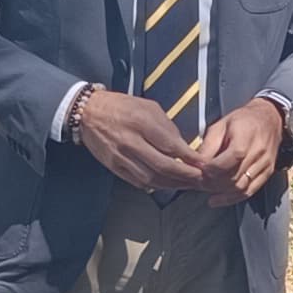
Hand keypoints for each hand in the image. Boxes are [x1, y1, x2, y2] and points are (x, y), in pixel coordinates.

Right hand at [73, 90, 207, 192]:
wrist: (88, 113)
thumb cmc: (122, 107)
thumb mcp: (149, 107)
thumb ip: (167, 128)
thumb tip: (184, 148)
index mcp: (141, 122)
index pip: (171, 146)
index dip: (190, 158)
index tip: (203, 164)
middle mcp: (130, 141)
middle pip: (163, 166)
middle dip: (185, 176)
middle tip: (199, 179)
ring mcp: (121, 157)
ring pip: (151, 178)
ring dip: (172, 184)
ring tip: (186, 184)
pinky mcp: (114, 166)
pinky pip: (138, 182)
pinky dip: (155, 185)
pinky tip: (166, 184)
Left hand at [193, 97, 289, 204]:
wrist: (270, 119)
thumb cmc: (245, 120)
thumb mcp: (221, 125)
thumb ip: (209, 145)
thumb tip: (196, 163)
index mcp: (246, 138)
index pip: (228, 161)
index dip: (211, 169)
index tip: (198, 170)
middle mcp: (258, 153)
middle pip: (233, 177)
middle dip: (213, 182)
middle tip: (198, 182)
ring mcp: (264, 165)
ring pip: (240, 187)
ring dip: (221, 191)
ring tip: (206, 189)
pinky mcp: (267, 173)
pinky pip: (249, 191)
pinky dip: (232, 198)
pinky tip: (218, 199)